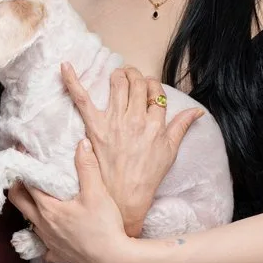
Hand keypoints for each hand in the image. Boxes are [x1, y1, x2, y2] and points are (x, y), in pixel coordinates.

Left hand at [8, 140, 129, 262]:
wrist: (115, 259)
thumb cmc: (104, 225)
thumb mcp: (97, 193)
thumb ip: (87, 167)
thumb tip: (81, 144)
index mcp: (48, 208)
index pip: (26, 184)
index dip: (24, 168)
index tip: (24, 156)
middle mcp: (42, 225)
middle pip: (19, 203)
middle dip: (18, 186)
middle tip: (25, 175)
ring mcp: (48, 242)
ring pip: (30, 222)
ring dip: (31, 209)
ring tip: (41, 199)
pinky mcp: (57, 255)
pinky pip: (44, 246)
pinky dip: (45, 237)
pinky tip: (54, 233)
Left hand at [63, 63, 203, 235]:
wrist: (126, 197)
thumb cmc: (147, 176)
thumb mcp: (170, 151)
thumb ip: (181, 127)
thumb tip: (197, 111)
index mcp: (155, 123)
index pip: (155, 91)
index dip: (151, 85)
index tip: (148, 88)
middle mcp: (136, 118)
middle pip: (137, 82)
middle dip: (135, 75)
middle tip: (131, 77)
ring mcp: (115, 121)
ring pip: (117, 83)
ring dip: (118, 74)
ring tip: (117, 76)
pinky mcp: (95, 126)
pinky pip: (82, 98)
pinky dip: (72, 80)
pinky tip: (65, 66)